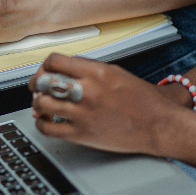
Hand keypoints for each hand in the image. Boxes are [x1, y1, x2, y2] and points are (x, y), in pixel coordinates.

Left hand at [27, 53, 194, 155]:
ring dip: (37, 103)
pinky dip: (41, 123)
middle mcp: (88, 91)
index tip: (45, 70)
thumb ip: (89, 69)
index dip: (45, 65)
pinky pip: (48, 128)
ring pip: (42, 104)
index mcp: (97, 72)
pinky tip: (45, 120)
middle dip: (35, 83)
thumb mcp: (116, 73)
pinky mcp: (82, 134)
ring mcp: (83, 113)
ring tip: (41, 104)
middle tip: (36, 86)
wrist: (160, 125)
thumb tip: (64, 70)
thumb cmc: (143, 100)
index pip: (55, 61)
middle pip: (44, 81)